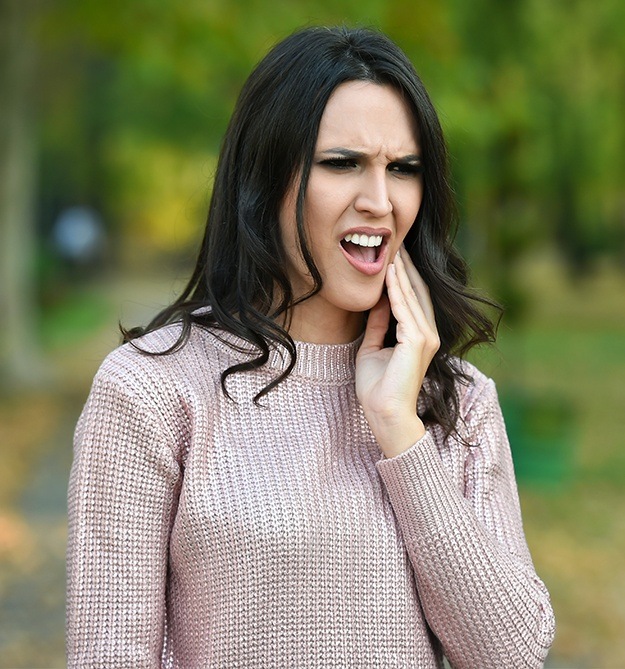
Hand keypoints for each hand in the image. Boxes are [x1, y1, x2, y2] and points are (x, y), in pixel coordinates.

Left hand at [356, 246, 439, 457]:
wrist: (385, 413)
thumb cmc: (378, 388)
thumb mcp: (373, 348)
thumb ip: (378, 325)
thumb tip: (376, 303)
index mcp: (419, 337)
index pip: (412, 299)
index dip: (403, 277)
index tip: (393, 256)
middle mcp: (428, 334)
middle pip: (417, 292)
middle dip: (406, 268)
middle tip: (396, 243)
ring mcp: (426, 337)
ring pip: (411, 296)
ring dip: (401, 272)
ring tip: (392, 250)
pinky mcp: (418, 341)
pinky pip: (404, 308)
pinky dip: (396, 289)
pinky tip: (389, 272)